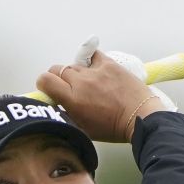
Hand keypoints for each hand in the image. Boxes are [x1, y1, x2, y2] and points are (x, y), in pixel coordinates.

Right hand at [37, 50, 159, 142]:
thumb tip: (56, 105)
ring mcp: (95, 70)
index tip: (48, 90)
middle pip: (57, 69)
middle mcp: (81, 81)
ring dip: (75, 73)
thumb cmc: (112, 127)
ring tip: (86, 83)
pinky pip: (92, 55)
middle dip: (57, 78)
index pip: (45, 80)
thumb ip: (65, 114)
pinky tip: (94, 70)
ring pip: (74, 64)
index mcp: (72, 99)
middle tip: (67, 88)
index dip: (43, 84)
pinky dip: (90, 61)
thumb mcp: (82, 128)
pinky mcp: (109, 64)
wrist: (140, 117)